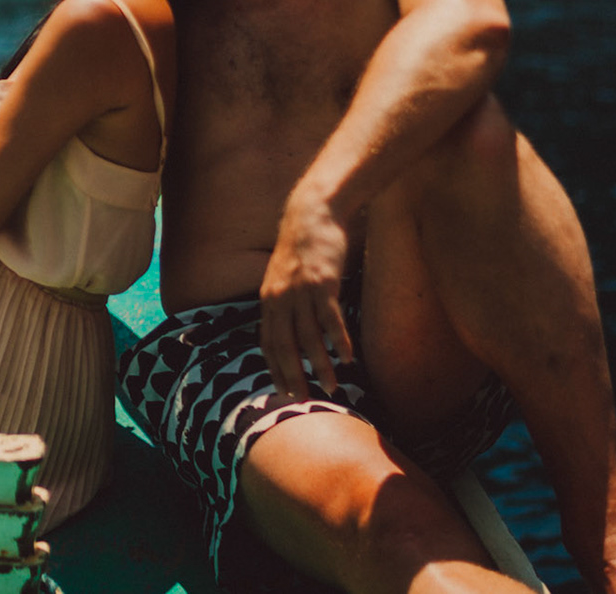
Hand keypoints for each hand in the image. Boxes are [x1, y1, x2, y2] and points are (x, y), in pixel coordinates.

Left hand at [259, 194, 353, 399]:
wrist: (312, 214)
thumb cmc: (302, 248)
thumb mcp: (283, 276)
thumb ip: (284, 302)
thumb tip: (291, 330)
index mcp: (268, 300)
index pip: (267, 342)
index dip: (274, 369)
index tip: (283, 391)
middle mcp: (280, 299)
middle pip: (285, 346)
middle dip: (293, 376)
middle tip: (304, 400)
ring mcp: (300, 291)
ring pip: (309, 337)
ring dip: (320, 365)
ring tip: (332, 387)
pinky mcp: (322, 283)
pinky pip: (330, 319)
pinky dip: (339, 341)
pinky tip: (348, 358)